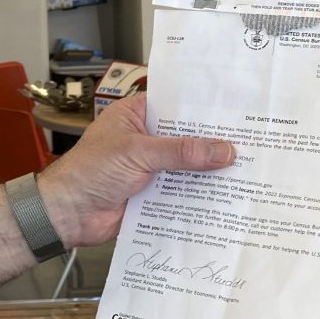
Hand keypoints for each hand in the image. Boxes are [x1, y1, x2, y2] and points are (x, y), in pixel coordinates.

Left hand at [36, 93, 233, 248]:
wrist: (67, 214)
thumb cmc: (89, 172)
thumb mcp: (137, 153)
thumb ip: (181, 151)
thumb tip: (224, 150)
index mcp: (136, 115)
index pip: (175, 104)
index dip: (203, 108)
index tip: (237, 110)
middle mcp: (145, 138)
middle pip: (186, 137)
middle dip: (213, 142)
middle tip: (251, 142)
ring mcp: (149, 167)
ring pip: (186, 166)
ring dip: (209, 171)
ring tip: (249, 169)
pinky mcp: (152, 193)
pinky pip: (181, 191)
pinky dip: (199, 194)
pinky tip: (226, 197)